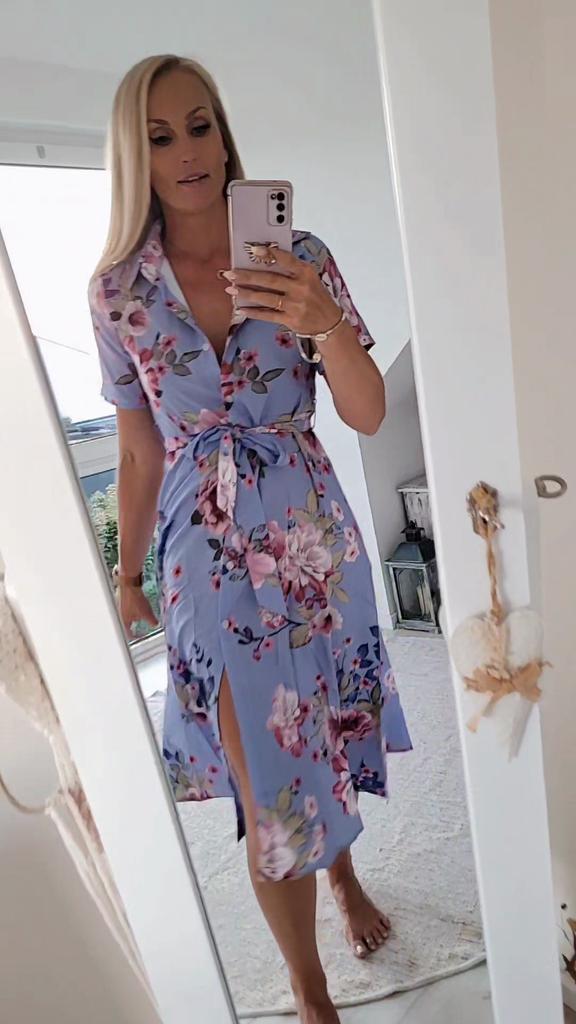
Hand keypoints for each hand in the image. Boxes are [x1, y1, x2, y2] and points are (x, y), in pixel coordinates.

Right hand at [115, 582, 158, 638]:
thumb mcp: (147, 613)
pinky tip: (141, 603)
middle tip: (141, 626)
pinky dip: (136, 607)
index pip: (128, 633)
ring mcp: (122, 606)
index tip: (139, 637)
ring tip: (143, 614)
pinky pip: (130, 605)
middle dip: (135, 625)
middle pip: (128, 623)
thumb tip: (156, 625)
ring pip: (129, 614)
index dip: (134, 636)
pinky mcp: (124, 598)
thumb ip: (152, 621)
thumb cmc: (136, 601)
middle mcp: (121, 615)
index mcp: (125, 621)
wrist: (129, 584)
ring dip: (136, 615)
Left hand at [221, 247, 340, 335]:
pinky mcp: (291, 319)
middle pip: (270, 280)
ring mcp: (296, 305)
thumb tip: (264, 261)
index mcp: (306, 273)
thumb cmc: (315, 296)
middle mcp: (301, 288)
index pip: (286, 260)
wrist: (329, 322)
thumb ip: (291, 269)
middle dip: (248, 276)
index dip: (270, 254)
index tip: (254, 249)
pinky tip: (241, 308)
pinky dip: (253, 312)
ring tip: (231, 289)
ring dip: (247, 293)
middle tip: (231, 273)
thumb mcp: (310, 278)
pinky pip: (268, 315)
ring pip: (266, 298)